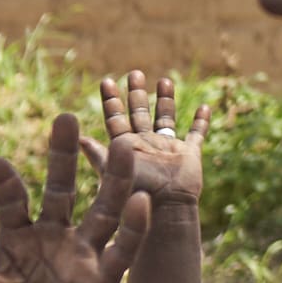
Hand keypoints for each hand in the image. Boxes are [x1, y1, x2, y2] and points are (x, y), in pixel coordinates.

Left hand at [0, 116, 150, 282]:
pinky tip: (140, 201)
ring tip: (121, 147)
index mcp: (17, 238)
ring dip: (112, 180)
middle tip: (66, 119)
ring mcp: (81, 256)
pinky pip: (122, 249)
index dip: (7, 181)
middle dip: (64, 156)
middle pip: (62, 189)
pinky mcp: (104, 279)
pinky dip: (132, 227)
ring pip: (101, 209)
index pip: (15, 199)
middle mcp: (52, 238)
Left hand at [96, 70, 214, 226]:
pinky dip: (201, 122)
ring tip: (164, 80)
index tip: (106, 80)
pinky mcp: (188, 154)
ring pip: (166, 118)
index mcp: (125, 147)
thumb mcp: (113, 173)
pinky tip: (204, 107)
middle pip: (139, 113)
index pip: (115, 118)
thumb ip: (98, 156)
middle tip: (134, 72)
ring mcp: (167, 149)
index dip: (111, 100)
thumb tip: (78, 139)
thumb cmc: (135, 194)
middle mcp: (145, 145)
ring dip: (165, 100)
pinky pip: (196, 135)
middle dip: (136, 93)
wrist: (164, 210)